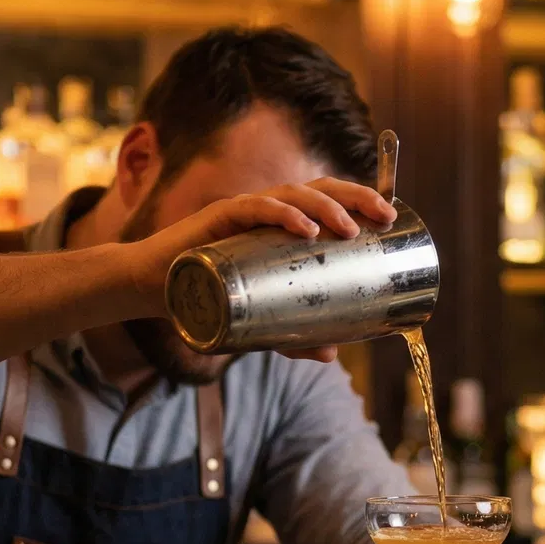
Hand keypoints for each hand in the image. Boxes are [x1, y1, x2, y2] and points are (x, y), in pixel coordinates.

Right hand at [131, 178, 395, 361]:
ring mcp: (241, 211)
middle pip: (318, 188)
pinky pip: (253, 209)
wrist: (152, 290)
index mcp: (279, 223)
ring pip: (291, 195)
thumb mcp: (259, 321)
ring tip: (349, 228)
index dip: (360, 200)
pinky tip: (305, 229)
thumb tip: (332, 355)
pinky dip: (282, 216)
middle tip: (384, 217)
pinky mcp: (215, 220)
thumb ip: (293, 336)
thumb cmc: (207, 295)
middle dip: (356, 197)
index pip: (326, 198)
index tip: (392, 218)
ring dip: (326, 207)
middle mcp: (264, 210)